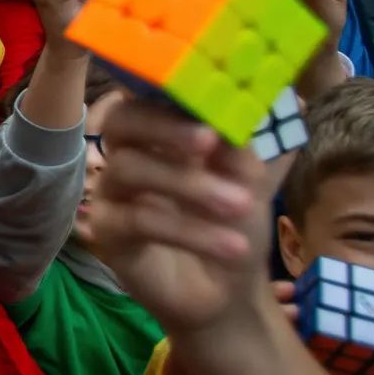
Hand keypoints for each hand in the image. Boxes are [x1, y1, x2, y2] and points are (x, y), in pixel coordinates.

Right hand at [87, 100, 270, 335]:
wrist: (230, 290)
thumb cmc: (236, 222)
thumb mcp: (257, 178)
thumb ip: (252, 141)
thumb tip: (265, 100)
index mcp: (165, 128)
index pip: (152, 90)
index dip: (170, 83)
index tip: (211, 87)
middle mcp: (131, 151)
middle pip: (123, 119)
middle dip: (165, 126)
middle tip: (210, 140)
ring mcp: (113, 191)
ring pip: (130, 168)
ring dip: (190, 186)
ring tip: (240, 206)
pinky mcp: (107, 232)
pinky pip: (137, 220)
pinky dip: (189, 230)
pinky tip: (232, 245)